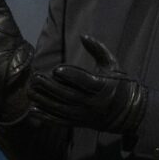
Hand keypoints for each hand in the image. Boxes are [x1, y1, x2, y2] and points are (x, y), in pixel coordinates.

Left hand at [29, 35, 147, 133]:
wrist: (128, 113)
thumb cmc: (119, 83)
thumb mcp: (112, 65)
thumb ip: (98, 49)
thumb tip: (83, 35)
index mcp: (103, 87)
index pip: (85, 81)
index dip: (70, 75)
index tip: (56, 69)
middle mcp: (94, 103)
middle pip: (69, 95)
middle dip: (50, 87)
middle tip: (35, 78)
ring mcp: (86, 115)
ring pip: (62, 109)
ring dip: (44, 101)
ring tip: (30, 91)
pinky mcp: (80, 123)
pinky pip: (61, 121)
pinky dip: (46, 117)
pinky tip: (33, 110)